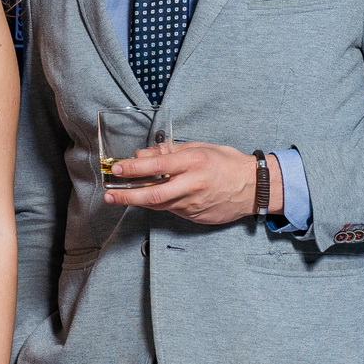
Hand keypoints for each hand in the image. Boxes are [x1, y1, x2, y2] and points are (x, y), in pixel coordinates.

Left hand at [104, 140, 279, 224]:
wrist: (255, 187)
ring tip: (119, 197)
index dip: (134, 169)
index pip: (158, 166)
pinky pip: (171, 210)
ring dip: (138, 201)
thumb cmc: (227, 163)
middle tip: (109, 195)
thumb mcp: (199, 147)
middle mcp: (193, 184)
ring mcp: (194, 203)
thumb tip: (142, 154)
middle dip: (127, 196)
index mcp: (194, 162)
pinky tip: (148, 199)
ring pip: (160, 205)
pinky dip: (158, 204)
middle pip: (154, 194)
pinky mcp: (196, 215)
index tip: (117, 169)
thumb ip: (169, 151)